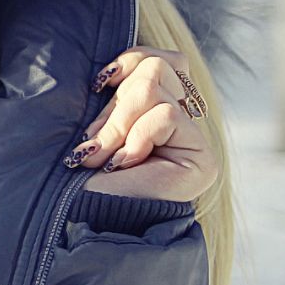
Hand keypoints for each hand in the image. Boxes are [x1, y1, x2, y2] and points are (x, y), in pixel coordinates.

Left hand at [64, 47, 220, 201]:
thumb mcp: (95, 126)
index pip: (158, 60)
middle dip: (115, 104)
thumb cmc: (82, 180)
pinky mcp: (202, 158)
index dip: (127, 63)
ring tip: (106, 156)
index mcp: (155, 113)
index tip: (98, 85)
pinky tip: (126, 165)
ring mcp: (193, 140)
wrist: (86, 225)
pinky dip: (138, 137)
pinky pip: (167, 114)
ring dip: (120, 121)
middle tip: (94, 143)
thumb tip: (109, 72)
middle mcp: (180, 125)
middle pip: (156, 66)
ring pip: (156, 84)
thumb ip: (113, 95)